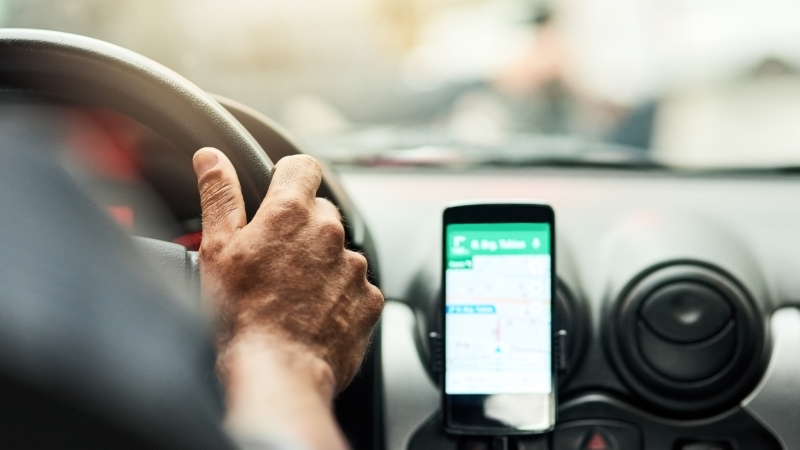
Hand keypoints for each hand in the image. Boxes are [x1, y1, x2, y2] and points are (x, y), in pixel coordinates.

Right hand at [193, 148, 383, 393]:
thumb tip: (211, 157)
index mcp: (292, 212)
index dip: (287, 177)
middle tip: (274, 259)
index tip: (276, 195)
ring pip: (339, 251)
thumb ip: (219, 194)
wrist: (277, 373)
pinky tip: (313, 314)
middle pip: (321, 212)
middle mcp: (331, 234)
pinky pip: (356, 286)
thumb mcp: (217, 248)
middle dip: (301, 228)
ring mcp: (354, 267)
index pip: (302, 167)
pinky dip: (339, 294)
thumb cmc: (240, 315)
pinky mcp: (369, 299)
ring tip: (292, 294)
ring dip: (321, 263)